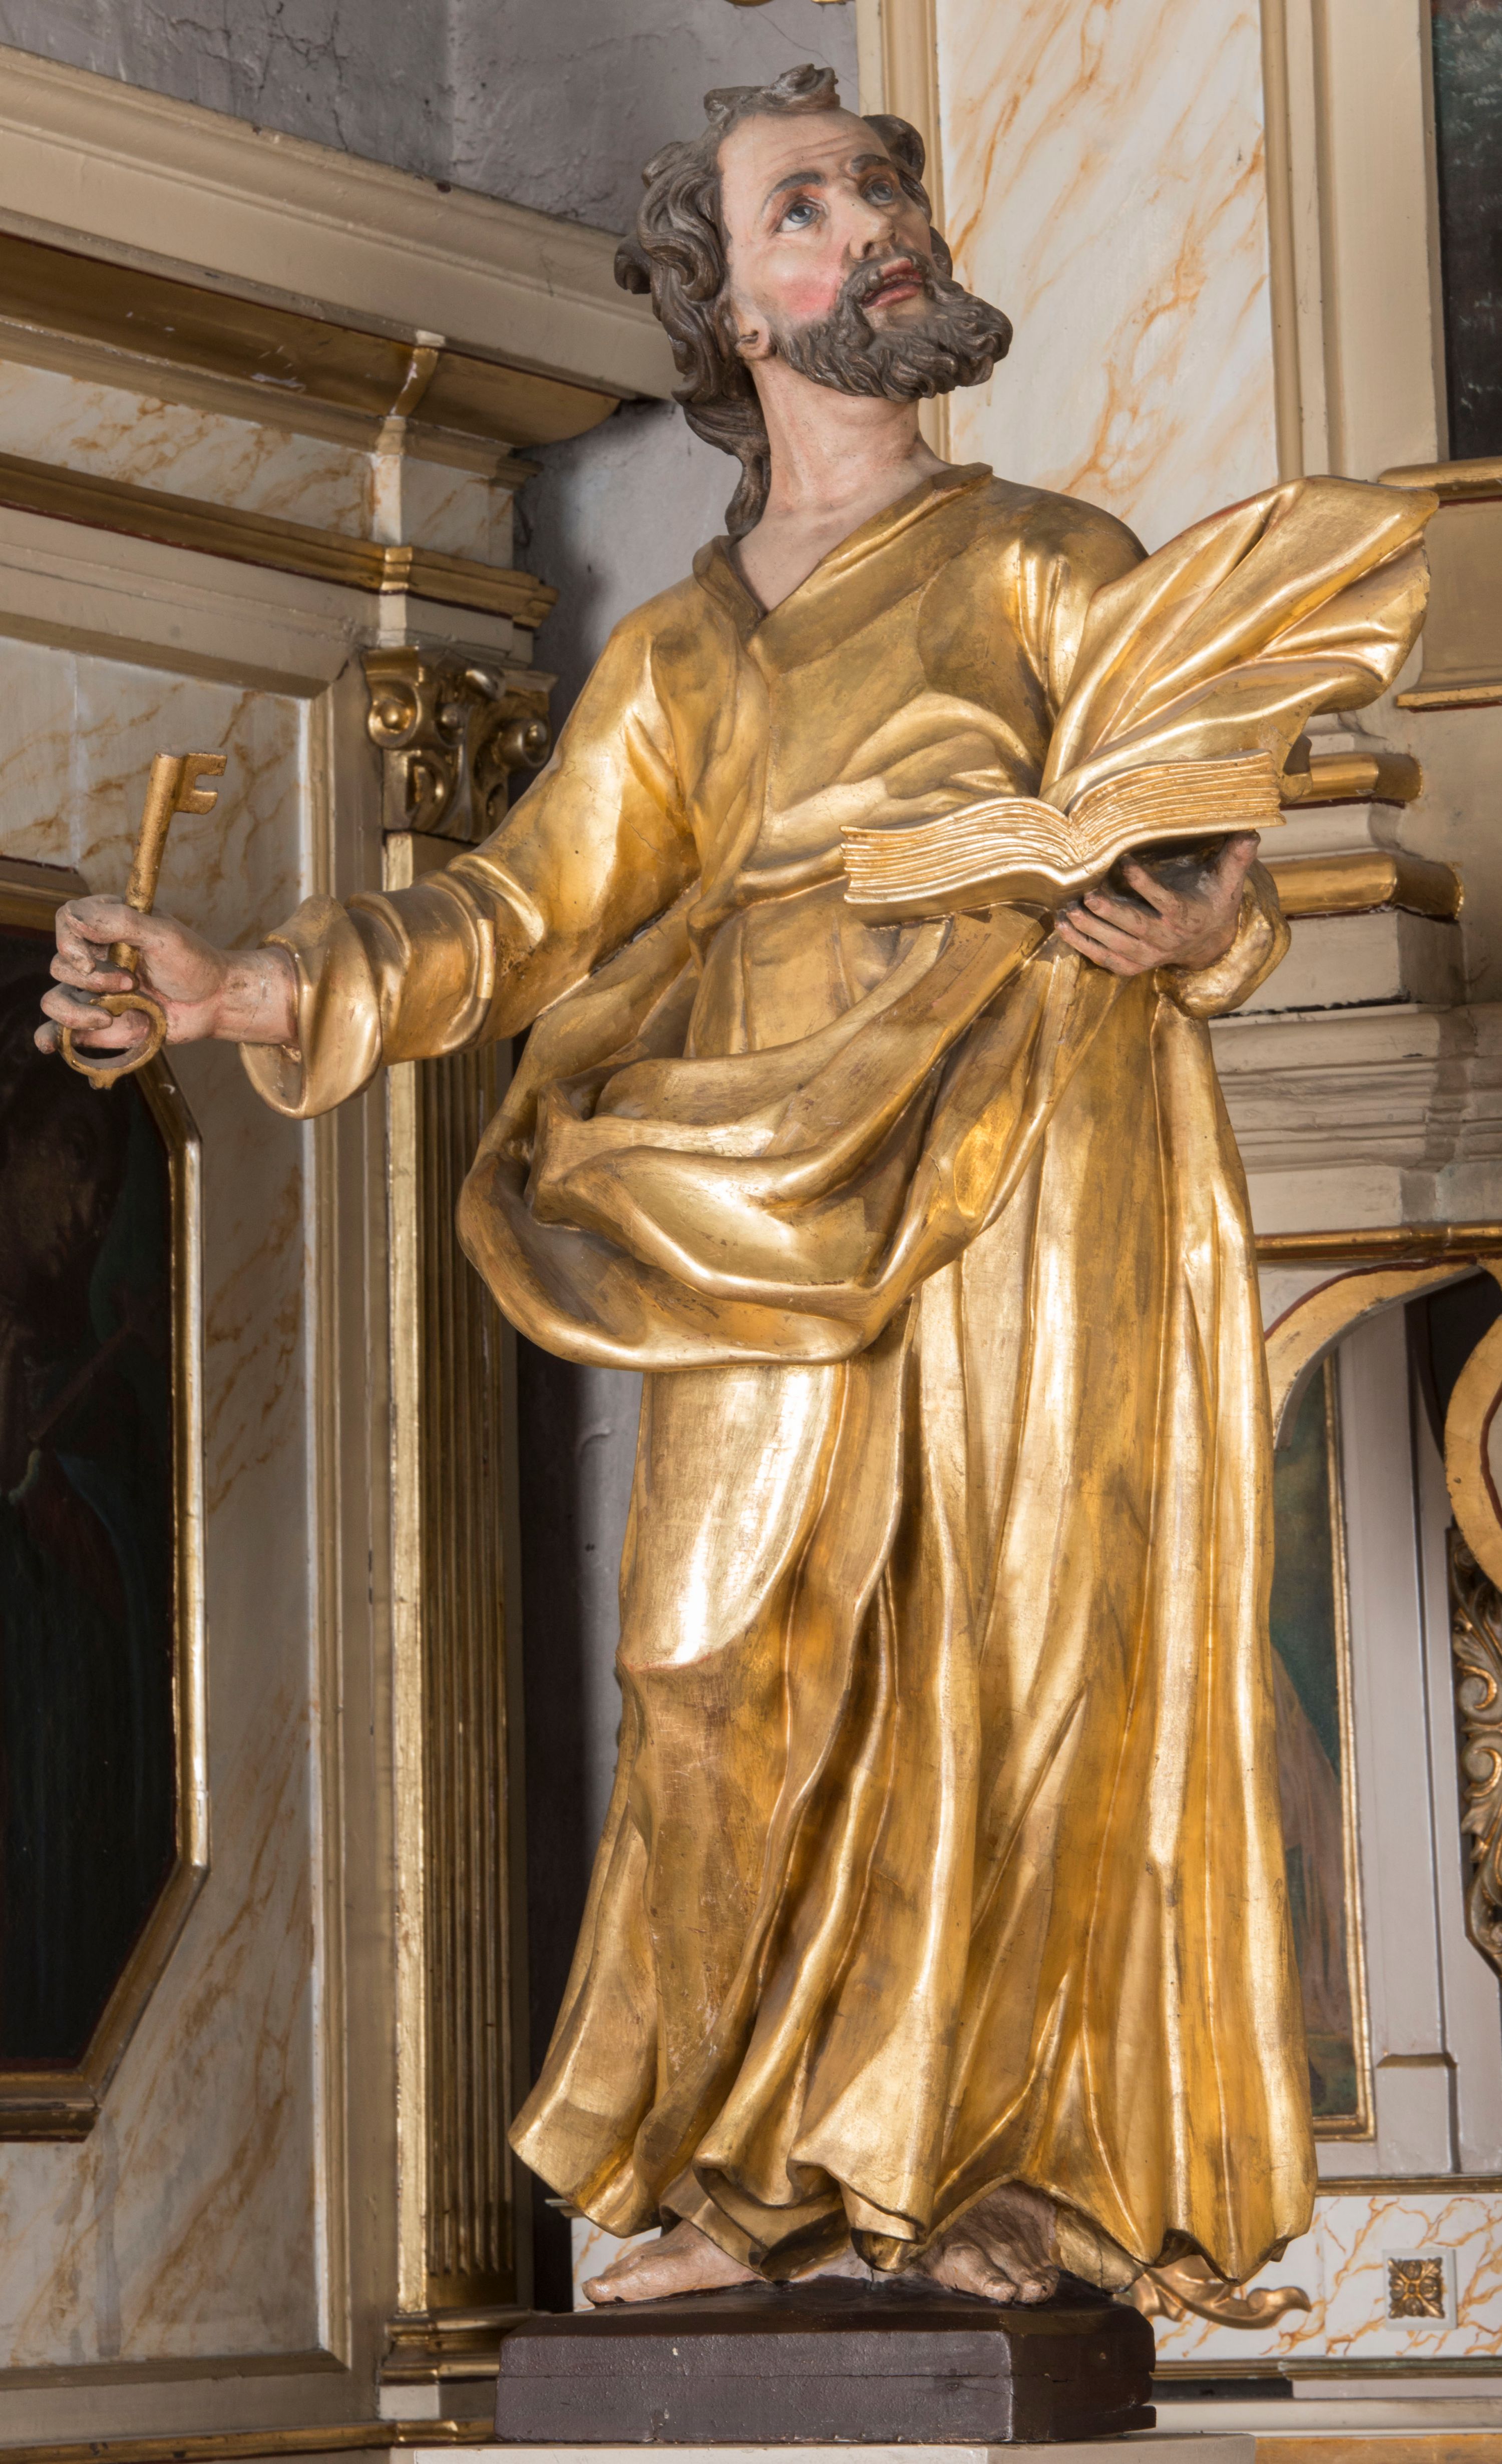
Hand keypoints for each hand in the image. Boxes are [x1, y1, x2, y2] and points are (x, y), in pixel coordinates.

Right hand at [36, 896, 297, 1056]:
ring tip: (109, 1018)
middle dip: (94, 980)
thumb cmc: (193, 962)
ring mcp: (92, 991)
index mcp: (105, 925)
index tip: (90, 959)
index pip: (66, 921)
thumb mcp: (163, 935)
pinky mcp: (96, 1022)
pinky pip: (60, 1030)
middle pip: (60, 964)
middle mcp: (93, 956)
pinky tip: (51, 1044)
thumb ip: (120, 922)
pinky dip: (50, 1037)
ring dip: (76, 1012)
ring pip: (54, 999)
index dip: (69, 941)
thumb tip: (74, 919)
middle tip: (132, 983)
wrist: (213, 1002)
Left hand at [1054, 832, 1259, 978]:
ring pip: (1114, 943)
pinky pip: (1103, 958)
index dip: (1144, 884)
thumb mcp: (1228, 881)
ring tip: (1067, 910)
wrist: (1206, 944)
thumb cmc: (1212, 903)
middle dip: (1110, 912)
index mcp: (1185, 915)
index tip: (1125, 863)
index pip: (1164, 901)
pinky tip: (1062, 927)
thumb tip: (1251, 831)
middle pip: (1134, 926)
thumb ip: (1236, 858)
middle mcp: (1165, 939)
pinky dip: (1082, 945)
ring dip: (1088, 928)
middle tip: (1087, 895)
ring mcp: (1146, 955)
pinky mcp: (1131, 965)